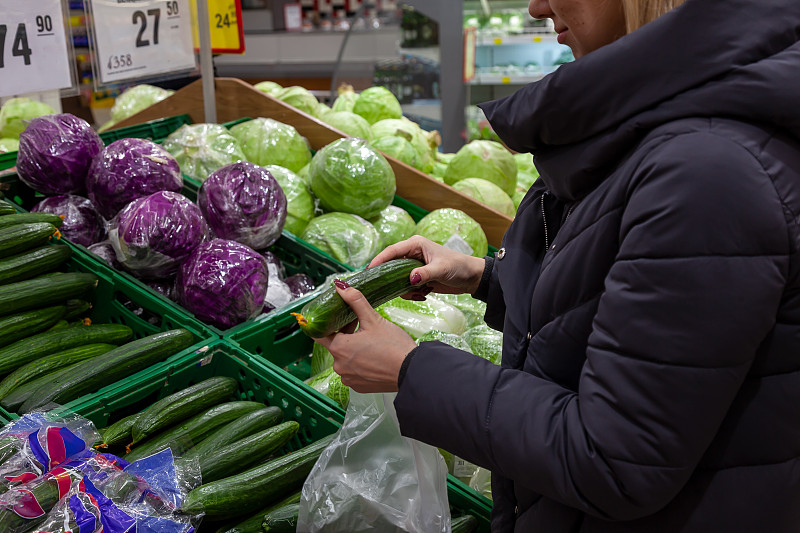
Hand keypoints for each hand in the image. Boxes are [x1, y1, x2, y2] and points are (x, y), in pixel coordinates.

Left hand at [314, 280, 416, 392]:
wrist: (412, 372)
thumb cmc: (393, 346)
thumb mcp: (373, 319)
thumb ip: (355, 300)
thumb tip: (341, 286)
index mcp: (339, 348)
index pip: (319, 333)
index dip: (325, 323)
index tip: (334, 316)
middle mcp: (339, 366)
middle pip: (334, 344)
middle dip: (345, 332)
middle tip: (360, 323)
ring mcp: (348, 378)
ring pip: (344, 358)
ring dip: (352, 348)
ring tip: (370, 339)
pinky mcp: (358, 386)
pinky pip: (353, 371)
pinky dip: (360, 362)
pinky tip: (373, 355)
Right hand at [369, 236, 485, 295]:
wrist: (471, 278)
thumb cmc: (458, 266)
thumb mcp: (442, 269)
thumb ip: (425, 274)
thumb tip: (410, 279)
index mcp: (415, 245)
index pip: (392, 251)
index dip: (379, 260)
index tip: (369, 270)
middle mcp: (412, 254)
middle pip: (390, 266)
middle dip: (390, 279)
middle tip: (387, 289)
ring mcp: (413, 267)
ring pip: (397, 280)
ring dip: (405, 290)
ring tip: (420, 293)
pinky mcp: (418, 279)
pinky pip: (406, 288)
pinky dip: (412, 294)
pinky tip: (424, 295)